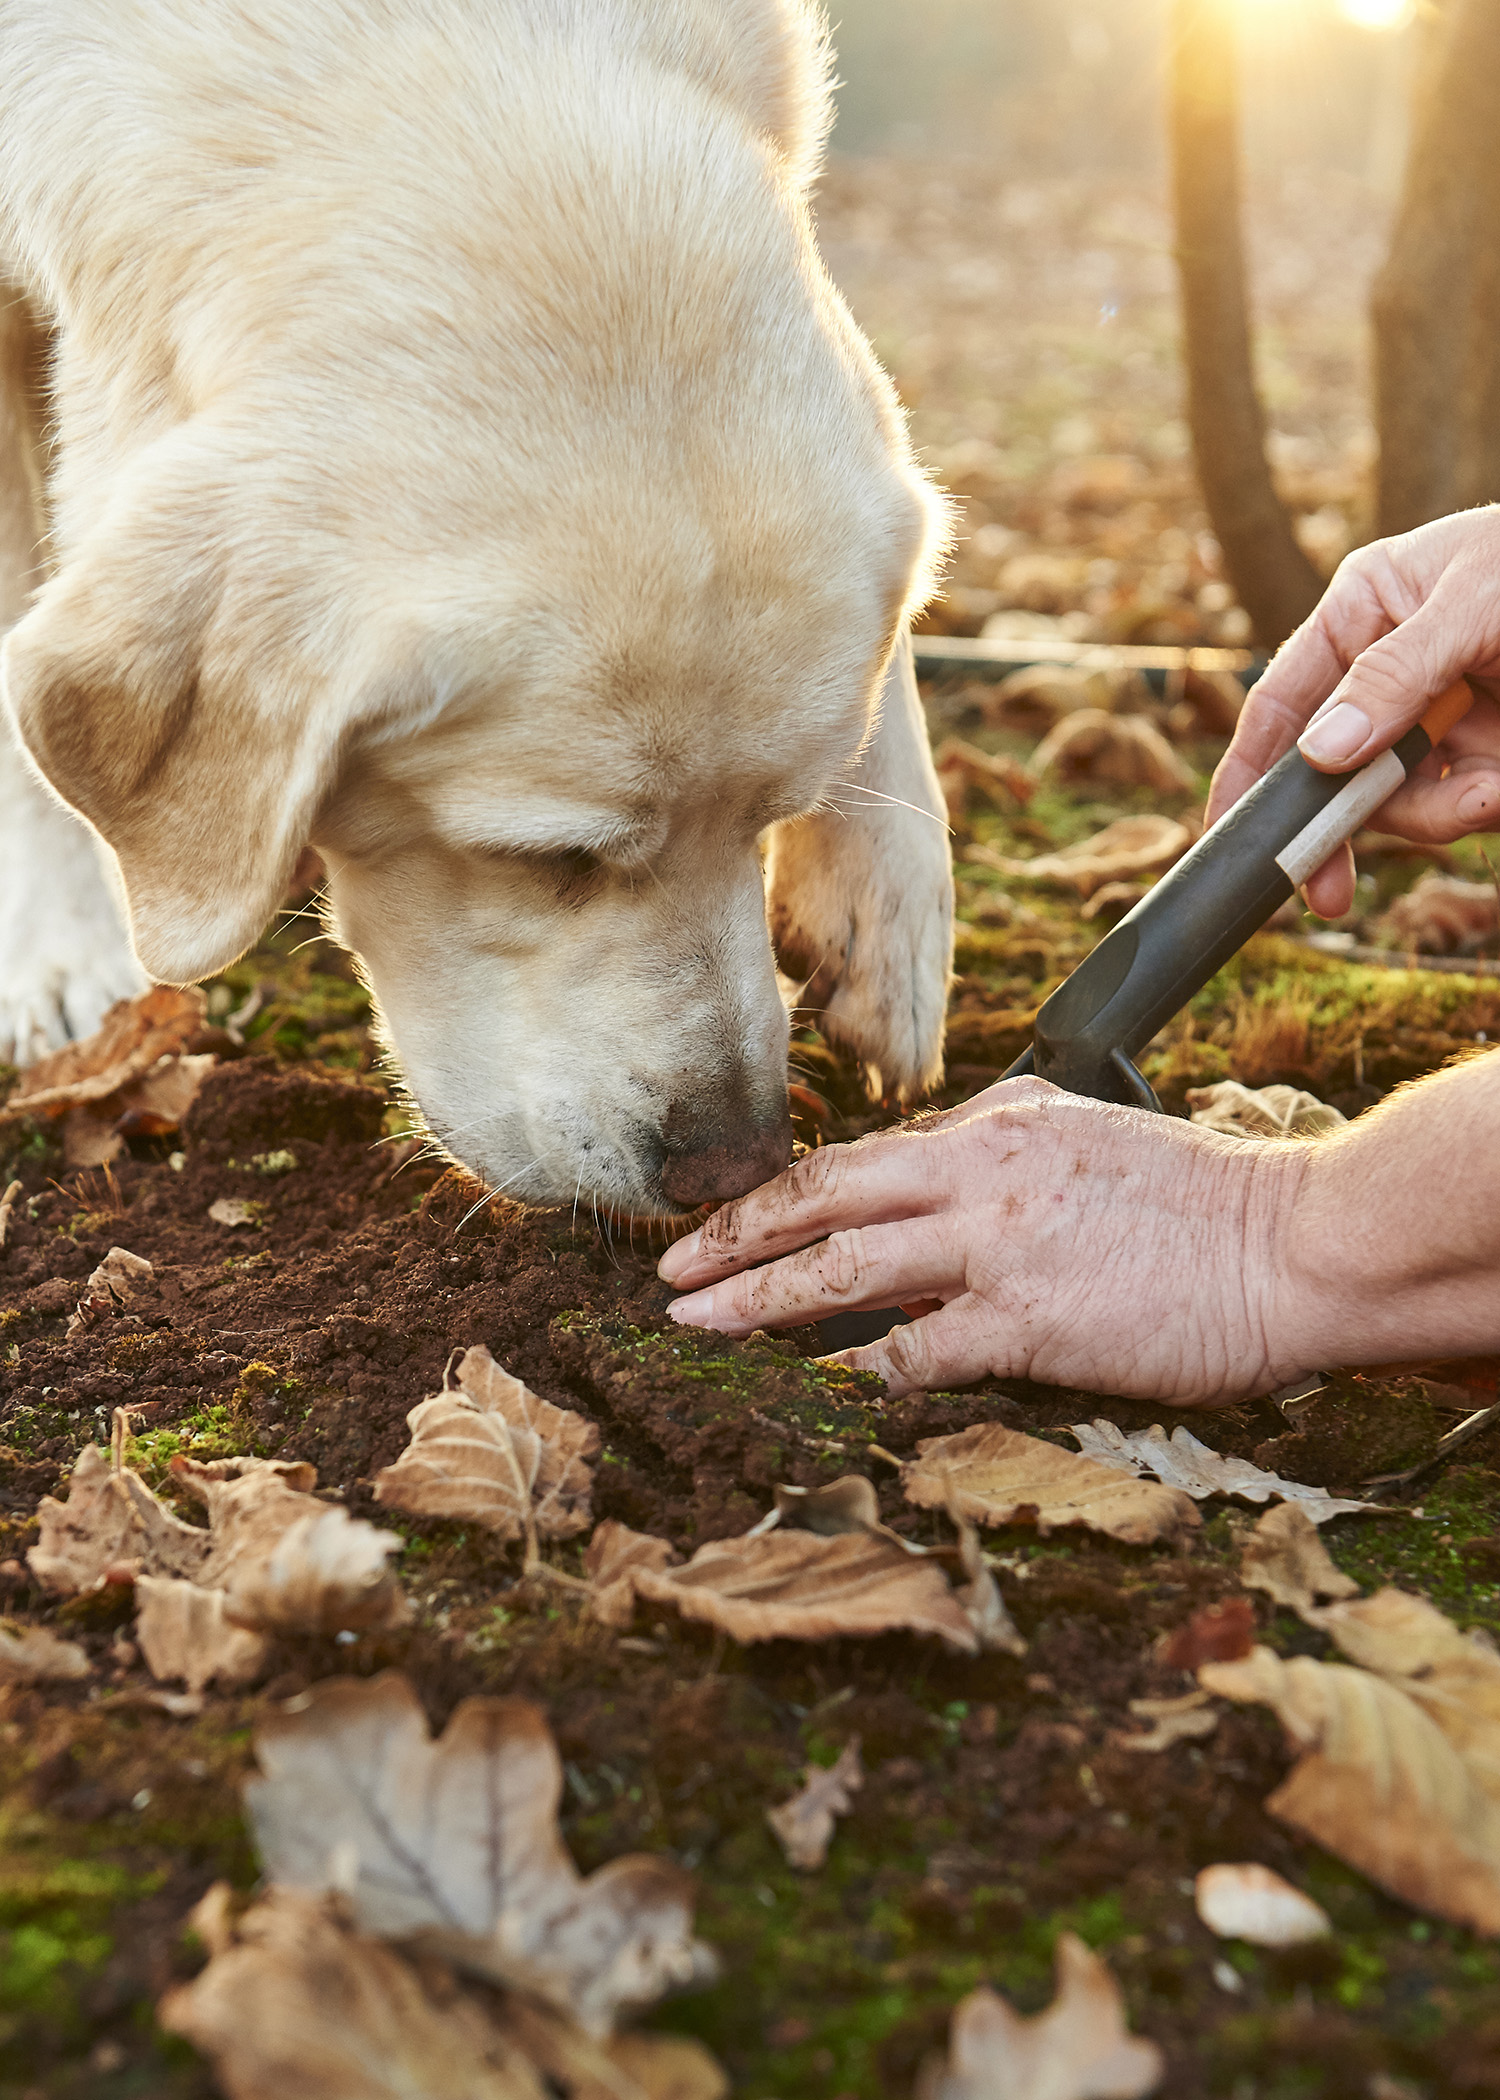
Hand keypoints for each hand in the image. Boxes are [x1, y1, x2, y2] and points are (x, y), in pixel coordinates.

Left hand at [657, 1078, 1306, 1402]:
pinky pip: (909, 1351)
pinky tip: (811, 1390)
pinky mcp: (1024, 1321)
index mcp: (995, 1127)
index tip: (726, 1226)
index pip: (857, 1159)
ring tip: (693, 1327)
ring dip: (752, 1301)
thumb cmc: (1201, 1205)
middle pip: (819, 1197)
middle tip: (667, 1273)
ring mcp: (996, 1246)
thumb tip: (924, 1179)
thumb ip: (997, 1151)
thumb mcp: (1087, 1139)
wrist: (1294, 1246)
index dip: (778, 1196)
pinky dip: (851, 1372)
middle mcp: (980, 1173)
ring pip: (837, 1269)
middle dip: (731, 1237)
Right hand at [1207, 509, 1499, 916]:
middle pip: (1331, 774)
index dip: (1248, 774)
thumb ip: (1395, 673)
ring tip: (1496, 790)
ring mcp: (1435, 720)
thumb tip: (1321, 752)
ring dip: (1438, 816)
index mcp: (1361, 614)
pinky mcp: (1483, 754)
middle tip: (1329, 895)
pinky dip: (1479, 805)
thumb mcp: (1472, 600)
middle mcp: (1385, 674)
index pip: (1281, 703)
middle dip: (1342, 827)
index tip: (1229, 837)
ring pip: (1396, 804)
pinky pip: (1456, 806)